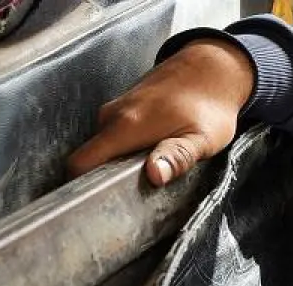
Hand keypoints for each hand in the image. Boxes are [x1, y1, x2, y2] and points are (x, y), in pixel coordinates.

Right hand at [66, 39, 254, 186]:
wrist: (210, 71)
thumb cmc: (209, 108)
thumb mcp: (202, 139)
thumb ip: (177, 156)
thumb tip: (154, 174)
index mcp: (125, 126)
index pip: (82, 161)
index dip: (83, 186)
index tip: (100, 206)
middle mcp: (112, 116)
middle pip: (91, 159)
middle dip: (105, 181)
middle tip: (134, 199)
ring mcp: (115, 111)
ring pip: (104, 149)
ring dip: (119, 166)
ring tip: (147, 179)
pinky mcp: (123, 109)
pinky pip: (114, 138)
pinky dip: (126, 153)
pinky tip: (151, 158)